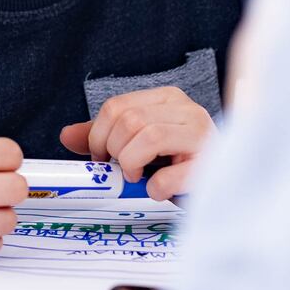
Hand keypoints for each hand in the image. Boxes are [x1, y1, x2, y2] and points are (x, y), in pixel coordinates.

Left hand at [59, 86, 214, 201]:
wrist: (222, 191)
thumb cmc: (178, 166)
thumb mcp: (139, 147)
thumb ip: (106, 138)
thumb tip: (67, 135)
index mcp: (168, 99)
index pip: (117, 106)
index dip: (98, 135)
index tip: (101, 157)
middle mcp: (188, 110)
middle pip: (130, 120)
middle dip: (115, 151)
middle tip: (122, 171)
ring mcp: (203, 135)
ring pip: (148, 136)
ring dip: (132, 164)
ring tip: (138, 178)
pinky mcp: (211, 165)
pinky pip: (170, 174)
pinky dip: (155, 187)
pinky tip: (157, 190)